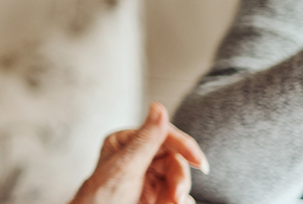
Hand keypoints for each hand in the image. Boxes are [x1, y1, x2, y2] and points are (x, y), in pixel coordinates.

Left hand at [71, 102, 208, 203]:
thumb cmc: (103, 197)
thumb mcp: (126, 166)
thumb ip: (146, 140)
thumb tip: (158, 107)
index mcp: (126, 142)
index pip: (162, 135)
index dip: (184, 146)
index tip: (199, 162)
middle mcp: (137, 156)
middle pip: (174, 159)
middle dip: (179, 178)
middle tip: (177, 196)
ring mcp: (147, 176)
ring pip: (178, 178)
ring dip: (179, 193)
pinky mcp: (154, 195)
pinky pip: (177, 194)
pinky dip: (179, 201)